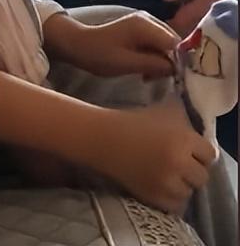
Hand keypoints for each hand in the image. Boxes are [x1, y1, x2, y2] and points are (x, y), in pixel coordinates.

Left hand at [44, 11, 178, 77]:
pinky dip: (156, 58)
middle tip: (158, 79)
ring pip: (167, 44)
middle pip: (173, 42)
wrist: (78, 44)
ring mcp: (145, 23)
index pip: (176, 42)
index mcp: (146, 25)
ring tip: (150, 77)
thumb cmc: (100, 55)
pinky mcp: (141, 29)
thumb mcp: (127, 64)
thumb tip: (179, 69)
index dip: (180, 61)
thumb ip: (154, 65)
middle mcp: (149, 19)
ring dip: (162, 62)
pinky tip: (146, 71)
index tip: (176, 79)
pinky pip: (158, 44)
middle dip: (171, 62)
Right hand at [101, 101, 215, 213]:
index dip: (201, 152)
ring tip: (171, 175)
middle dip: (193, 169)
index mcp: (183, 139)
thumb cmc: (135, 121)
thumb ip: (185, 118)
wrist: (106, 139)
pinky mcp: (154, 197)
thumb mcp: (163, 111)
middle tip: (182, 163)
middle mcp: (179, 163)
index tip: (192, 150)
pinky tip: (164, 185)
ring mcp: (167, 183)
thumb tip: (199, 127)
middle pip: (202, 176)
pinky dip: (172, 197)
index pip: (210, 155)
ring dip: (183, 184)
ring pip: (189, 192)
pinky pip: (175, 204)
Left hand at [141, 0, 228, 35]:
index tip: (179, 18)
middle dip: (195, 20)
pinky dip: (185, 19)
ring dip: (190, 23)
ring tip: (172, 34)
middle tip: (175, 33)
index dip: (198, 7)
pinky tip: (171, 28)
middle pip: (212, 5)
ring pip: (205, 10)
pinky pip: (195, 10)